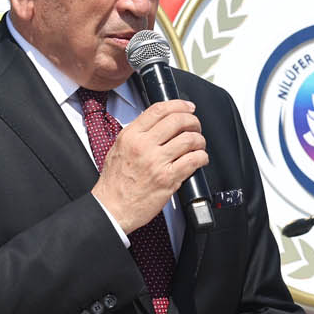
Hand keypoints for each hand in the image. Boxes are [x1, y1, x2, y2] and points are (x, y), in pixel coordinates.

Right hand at [92, 100, 207, 232]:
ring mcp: (156, 162)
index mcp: (131, 136)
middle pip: (177, 121)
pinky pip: (193, 160)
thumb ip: (136, 134)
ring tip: (199, 145)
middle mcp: (144, 146)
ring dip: (199, 140)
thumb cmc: (114, 183)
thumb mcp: (118, 149)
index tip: (187, 107)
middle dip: (193, 121)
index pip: (158, 110)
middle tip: (195, 126)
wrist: (111, 208)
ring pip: (189, 139)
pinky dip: (202, 157)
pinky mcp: (168, 179)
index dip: (178, 105)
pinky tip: (200, 159)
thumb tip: (157, 124)